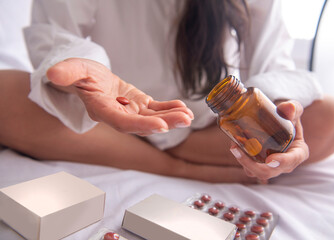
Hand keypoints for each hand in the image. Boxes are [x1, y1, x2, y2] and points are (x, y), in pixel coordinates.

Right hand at [46, 58, 193, 135]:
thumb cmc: (80, 75)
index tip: (161, 125)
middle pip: (142, 123)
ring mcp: (130, 111)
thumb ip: (66, 72)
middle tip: (185, 120)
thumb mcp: (73, 69)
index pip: (122, 122)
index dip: (141, 124)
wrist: (89, 79)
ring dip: (171, 117)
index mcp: (102, 111)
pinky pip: (155, 108)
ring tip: (189, 116)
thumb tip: (54, 72)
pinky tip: (182, 107)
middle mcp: (118, 115)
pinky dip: (169, 108)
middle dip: (164, 122)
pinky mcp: (139, 104)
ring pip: (152, 117)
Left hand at [229, 100, 308, 181]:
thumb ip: (293, 109)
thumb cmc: (289, 119)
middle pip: (268, 172)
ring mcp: (270, 167)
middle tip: (238, 150)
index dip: (281, 162)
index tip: (270, 160)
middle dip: (251, 165)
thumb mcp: (294, 112)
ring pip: (255, 172)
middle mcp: (284, 164)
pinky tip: (234, 145)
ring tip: (234, 147)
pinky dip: (240, 158)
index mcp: (298, 153)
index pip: (291, 160)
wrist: (280, 123)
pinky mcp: (258, 165)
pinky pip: (248, 167)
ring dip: (243, 161)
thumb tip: (288, 106)